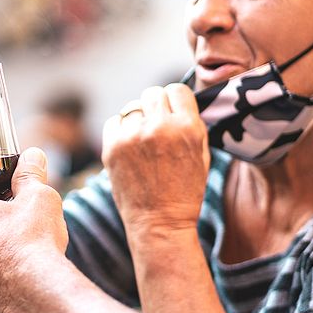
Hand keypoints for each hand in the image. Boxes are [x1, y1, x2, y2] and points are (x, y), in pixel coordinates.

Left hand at [101, 84, 209, 234]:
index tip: (173, 113)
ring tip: (143, 141)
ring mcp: (132, 136)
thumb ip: (191, 123)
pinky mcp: (111, 147)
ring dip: (138, 118)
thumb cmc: (185, 191)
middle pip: (153, 93)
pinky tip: (129, 147)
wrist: (159, 222)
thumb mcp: (201, 154)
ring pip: (132, 106)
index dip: (175, 101)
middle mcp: (159, 127)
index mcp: (187, 128)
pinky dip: (120, 130)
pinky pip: (114, 121)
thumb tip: (177, 100)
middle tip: (158, 127)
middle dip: (156, 107)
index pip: (177, 89)